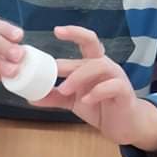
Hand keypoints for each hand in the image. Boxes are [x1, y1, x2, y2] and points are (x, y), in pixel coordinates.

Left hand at [33, 25, 156, 152]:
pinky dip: (98, 91)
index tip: (56, 30)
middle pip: (92, 49)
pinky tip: (86, 100)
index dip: (73, 33)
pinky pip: (113, 86)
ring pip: (100, 66)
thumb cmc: (100, 107)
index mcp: (92, 63)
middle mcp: (105, 65)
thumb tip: (31, 97)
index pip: (86, 41)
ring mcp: (117, 77)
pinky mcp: (125, 93)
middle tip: (54, 69)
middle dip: (70, 60)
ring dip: (79, 77)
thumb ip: (55, 96)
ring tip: (64, 90)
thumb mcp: (73, 101)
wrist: (124, 126)